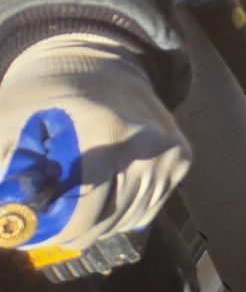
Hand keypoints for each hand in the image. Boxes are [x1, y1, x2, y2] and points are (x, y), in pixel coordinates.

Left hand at [0, 32, 190, 253]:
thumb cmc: (47, 95)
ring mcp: (171, 154)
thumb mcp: (10, 125)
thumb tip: (7, 220)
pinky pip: (146, 210)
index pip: (83, 215)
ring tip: (71, 202)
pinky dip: (119, 213)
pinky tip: (101, 194)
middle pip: (104, 224)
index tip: (29, 229)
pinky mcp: (182, 159)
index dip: (51, 230)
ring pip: (125, 222)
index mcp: (107, 134)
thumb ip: (8, 170)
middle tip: (46, 218)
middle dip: (69, 229)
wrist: (99, 61)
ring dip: (95, 223)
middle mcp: (149, 146)